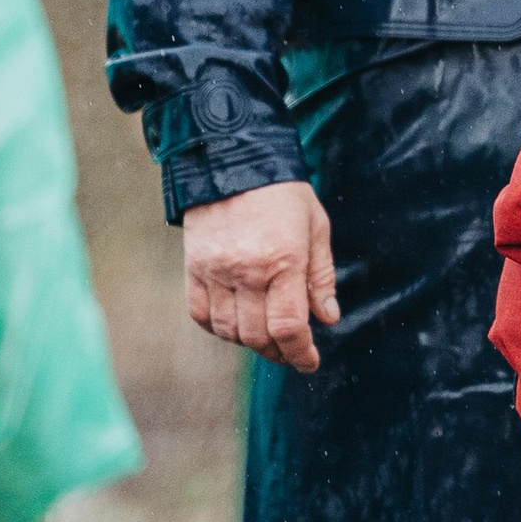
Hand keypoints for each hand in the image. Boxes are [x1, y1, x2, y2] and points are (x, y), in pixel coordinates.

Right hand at [183, 181, 338, 375]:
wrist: (232, 160)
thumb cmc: (283, 194)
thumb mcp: (316, 228)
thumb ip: (321, 276)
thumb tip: (327, 318)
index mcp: (283, 260)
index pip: (288, 327)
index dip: (300, 353)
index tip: (309, 362)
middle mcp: (246, 270)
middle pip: (257, 336)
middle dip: (278, 352)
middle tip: (290, 350)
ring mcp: (215, 270)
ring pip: (229, 331)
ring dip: (249, 342)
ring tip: (266, 335)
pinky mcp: (193, 267)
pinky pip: (201, 314)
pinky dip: (218, 328)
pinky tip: (235, 323)